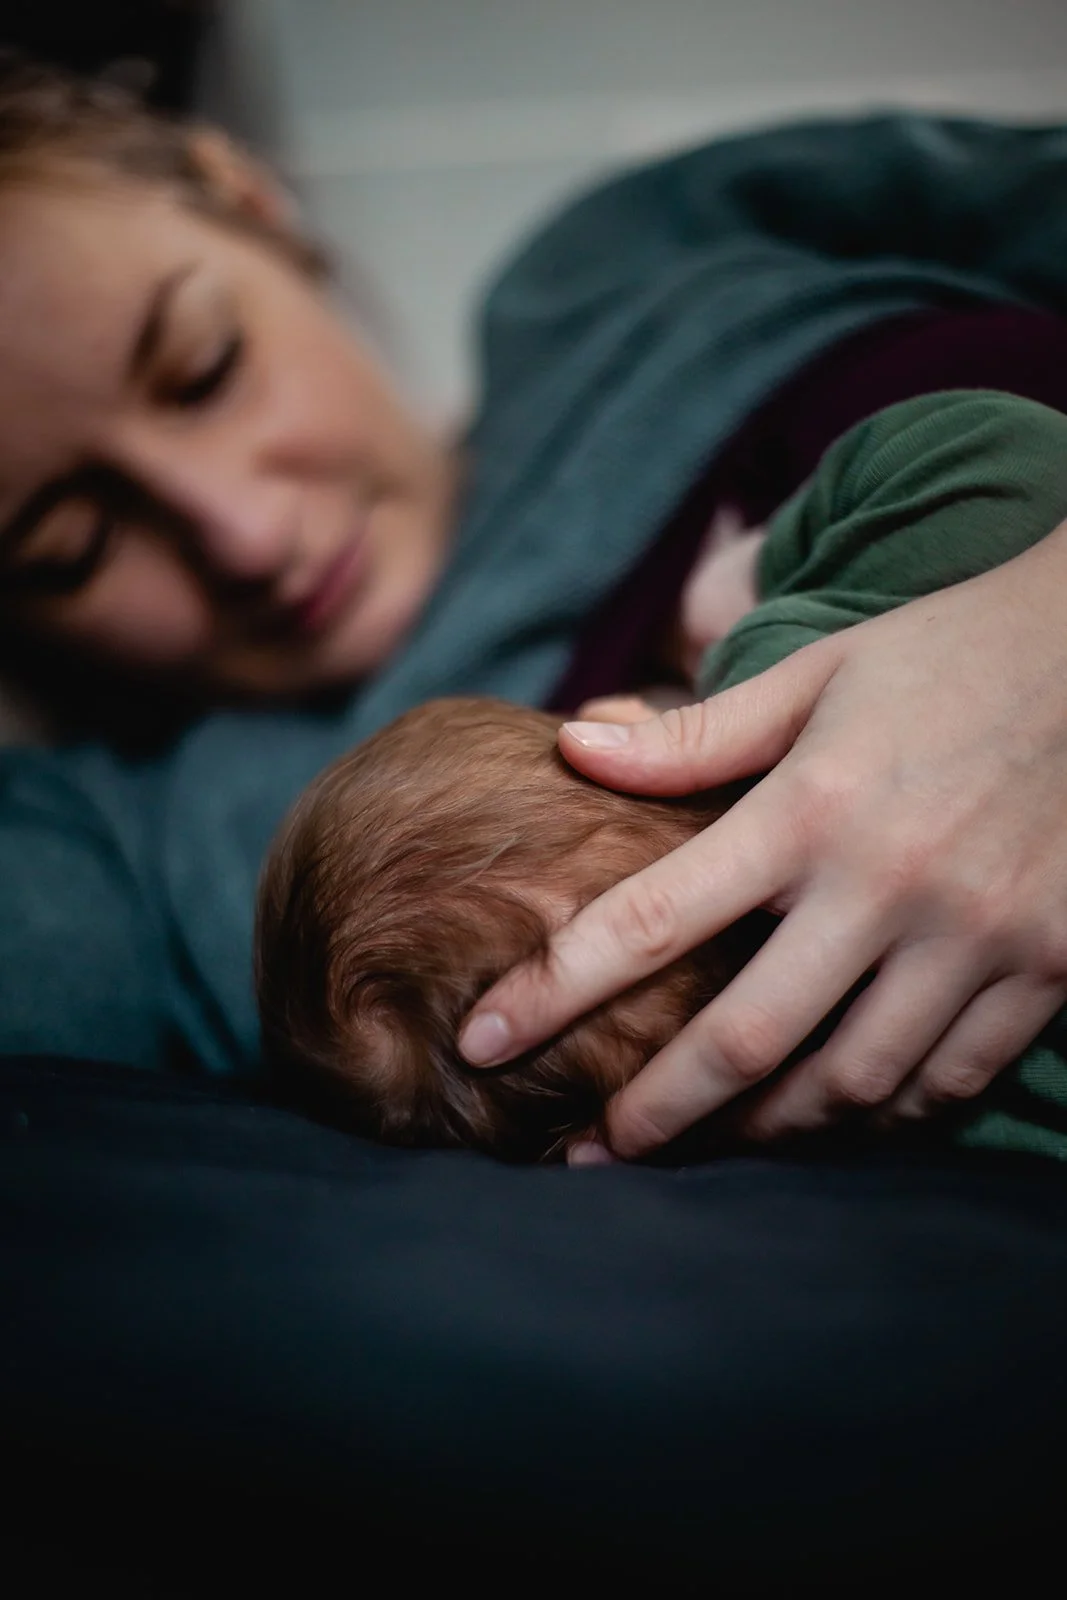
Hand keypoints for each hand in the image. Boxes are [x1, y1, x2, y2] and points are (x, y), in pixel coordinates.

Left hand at [459, 525, 1066, 1158]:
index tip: (484, 1040)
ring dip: (767, 1127)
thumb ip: (695, 733)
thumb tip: (572, 745)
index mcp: (811, 806)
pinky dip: (882, 1110)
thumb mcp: (816, 673)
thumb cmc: (944, 656)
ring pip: (851, 1082)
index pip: (653, 919)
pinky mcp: (1048, 965)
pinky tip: (834, 1111)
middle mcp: (887, 883)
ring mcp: (977, 936)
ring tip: (711, 1137)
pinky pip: (949, 1078)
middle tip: (593, 1152)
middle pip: (746, 1039)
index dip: (555, 989)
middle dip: (655, 1113)